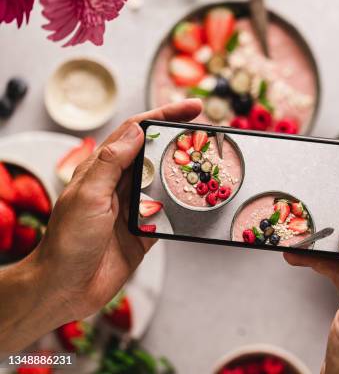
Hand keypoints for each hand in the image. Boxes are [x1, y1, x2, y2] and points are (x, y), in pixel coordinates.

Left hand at [0, 100, 201, 352]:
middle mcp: (120, 183)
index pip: (136, 131)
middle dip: (183, 140)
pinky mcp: (146, 230)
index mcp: (103, 168)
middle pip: (156, 152)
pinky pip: (171, 212)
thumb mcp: (87, 196)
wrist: (66, 288)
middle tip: (211, 134)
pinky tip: (202, 200)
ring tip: (213, 163)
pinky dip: (186, 205)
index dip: (164, 116)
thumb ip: (111, 163)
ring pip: (167, 181)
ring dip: (188, 172)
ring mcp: (134, 207)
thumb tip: (136, 130)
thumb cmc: (68, 242)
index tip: (192, 109)